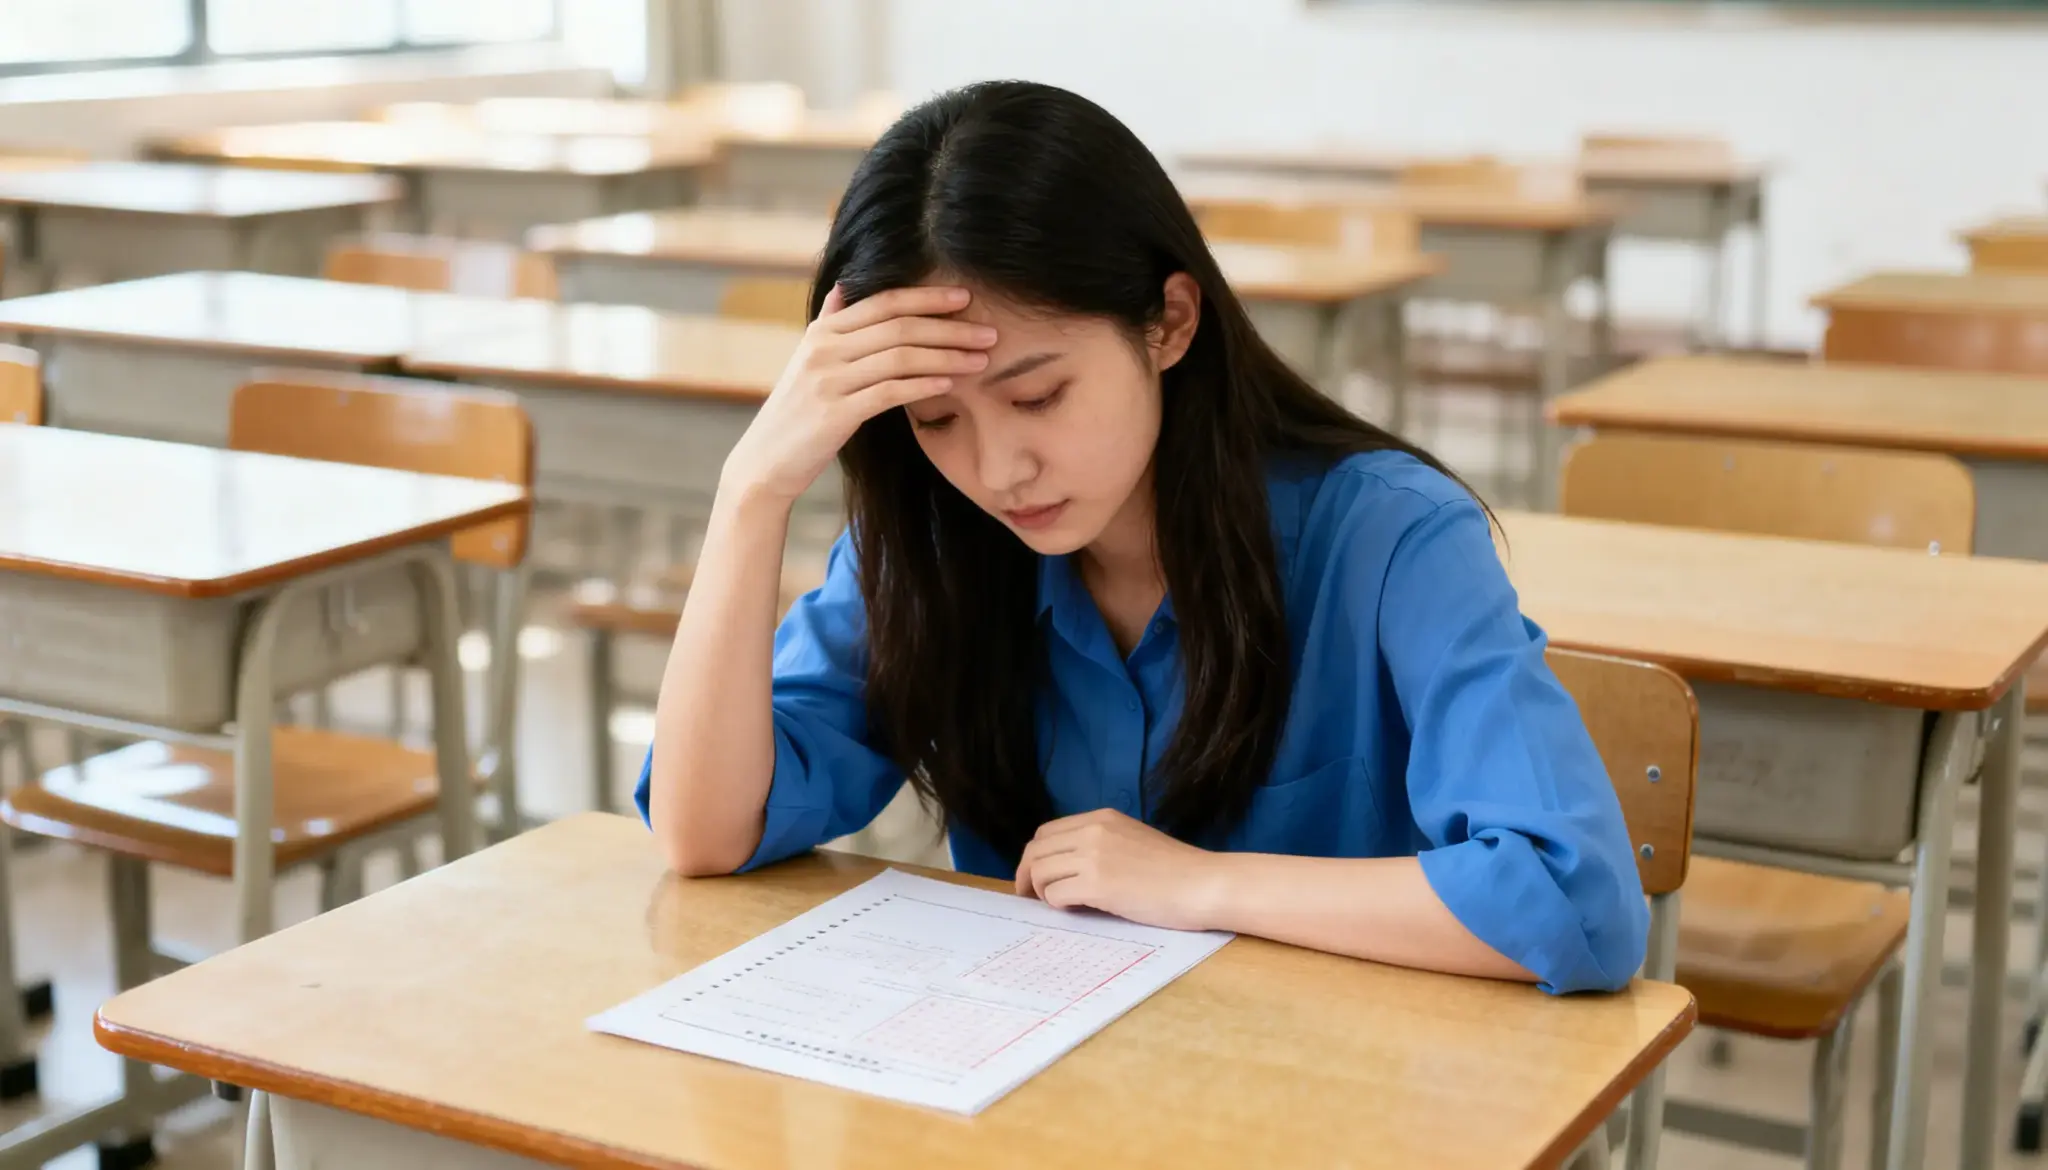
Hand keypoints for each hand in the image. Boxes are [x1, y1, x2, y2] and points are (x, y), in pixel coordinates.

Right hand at [720, 283, 998, 504]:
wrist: (765, 460)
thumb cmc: (797, 411)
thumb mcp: (807, 360)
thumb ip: (829, 322)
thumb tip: (844, 288)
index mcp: (823, 331)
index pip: (884, 302)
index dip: (927, 297)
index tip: (965, 298)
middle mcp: (824, 349)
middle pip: (899, 326)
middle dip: (949, 327)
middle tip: (989, 332)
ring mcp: (828, 380)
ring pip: (899, 357)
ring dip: (947, 357)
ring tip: (981, 360)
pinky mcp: (835, 414)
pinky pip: (888, 392)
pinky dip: (923, 386)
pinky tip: (951, 386)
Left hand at [1013, 809, 1223, 930]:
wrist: (1203, 884)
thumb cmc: (1176, 870)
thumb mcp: (1132, 840)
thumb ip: (1100, 844)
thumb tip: (1067, 866)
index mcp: (1101, 818)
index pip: (1047, 832)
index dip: (1035, 856)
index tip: (1036, 876)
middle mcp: (1093, 830)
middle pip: (1036, 850)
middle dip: (1027, 874)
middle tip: (1031, 896)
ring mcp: (1094, 856)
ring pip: (1040, 871)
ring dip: (1042, 892)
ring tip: (1057, 905)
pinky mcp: (1097, 884)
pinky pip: (1055, 895)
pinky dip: (1057, 906)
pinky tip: (1075, 910)